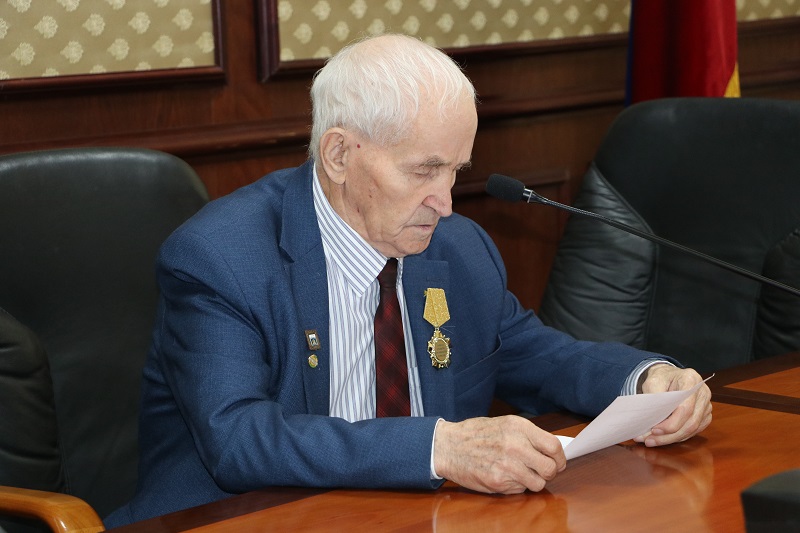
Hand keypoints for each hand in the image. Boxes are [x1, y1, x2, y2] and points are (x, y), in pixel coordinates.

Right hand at [433, 415, 565, 493]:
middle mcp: (515, 445)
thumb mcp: (504, 424)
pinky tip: (505, 475)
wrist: (447, 445)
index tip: (558, 461)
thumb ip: (528, 435)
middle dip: (550, 472)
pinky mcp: (498, 482)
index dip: (560, 457)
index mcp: (518, 427)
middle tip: (542, 471)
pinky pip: (521, 489)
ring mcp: (507, 465)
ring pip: (538, 483)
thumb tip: (552, 449)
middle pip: (551, 468)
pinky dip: (517, 485)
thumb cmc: (475, 433)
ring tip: (521, 473)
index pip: (554, 446)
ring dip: (533, 481)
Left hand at [633, 364, 711, 446]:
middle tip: (649, 440)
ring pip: (693, 429)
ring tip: (652, 441)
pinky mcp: (705, 415)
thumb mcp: (652, 381)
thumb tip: (652, 419)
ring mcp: (706, 405)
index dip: (671, 423)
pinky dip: (678, 437)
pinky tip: (663, 439)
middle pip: (690, 422)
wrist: (669, 375)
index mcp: (691, 380)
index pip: (685, 408)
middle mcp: (703, 393)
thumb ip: (653, 397)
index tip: (654, 429)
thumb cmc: (661, 378)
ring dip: (671, 439)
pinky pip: (694, 431)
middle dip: (669, 436)